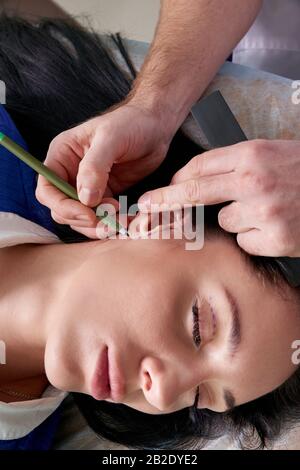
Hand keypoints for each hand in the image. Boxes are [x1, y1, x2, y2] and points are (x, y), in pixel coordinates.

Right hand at [35, 100, 171, 237]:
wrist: (155, 126)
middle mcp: (70, 173)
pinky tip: (127, 219)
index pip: (47, 189)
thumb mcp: (111, 138)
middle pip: (62, 209)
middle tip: (109, 220)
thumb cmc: (130, 123)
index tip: (87, 214)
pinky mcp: (105, 195)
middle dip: (83, 219)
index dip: (62, 206)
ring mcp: (87, 187)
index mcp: (62, 156)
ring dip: (98, 225)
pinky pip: (101, 217)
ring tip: (121, 220)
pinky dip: (111, 223)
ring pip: (81, 218)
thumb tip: (85, 199)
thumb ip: (94, 167)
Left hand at [138, 140, 299, 256]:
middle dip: (165, 201)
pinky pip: (245, 242)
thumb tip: (197, 179)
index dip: (176, 180)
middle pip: (195, 192)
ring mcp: (263, 211)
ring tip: (266, 211)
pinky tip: (275, 227)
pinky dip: (255, 238)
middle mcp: (253, 181)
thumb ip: (236, 163)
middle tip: (145, 207)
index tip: (159, 191)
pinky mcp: (274, 238)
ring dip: (238, 220)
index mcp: (252, 154)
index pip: (199, 167)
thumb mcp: (271, 153)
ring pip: (225, 222)